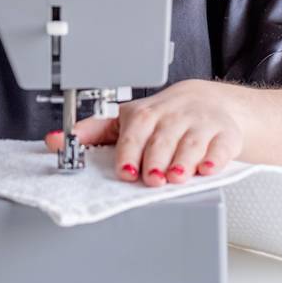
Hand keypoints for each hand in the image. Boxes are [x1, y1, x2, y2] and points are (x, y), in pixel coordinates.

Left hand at [43, 79, 244, 185]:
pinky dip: (215, 158)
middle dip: (155, 159)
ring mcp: (201, 123)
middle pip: (162, 137)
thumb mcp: (126, 121)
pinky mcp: (225, 135)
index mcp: (145, 114)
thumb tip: (56, 141)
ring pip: (191, 141)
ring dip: (182, 160)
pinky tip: (207, 169)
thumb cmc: (161, 118)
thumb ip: (92, 133)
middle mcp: (173, 116)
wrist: (208, 103)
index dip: (130, 151)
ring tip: (174, 177)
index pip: (134, 130)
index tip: (126, 171)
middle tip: (151, 179)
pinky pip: (222, 145)